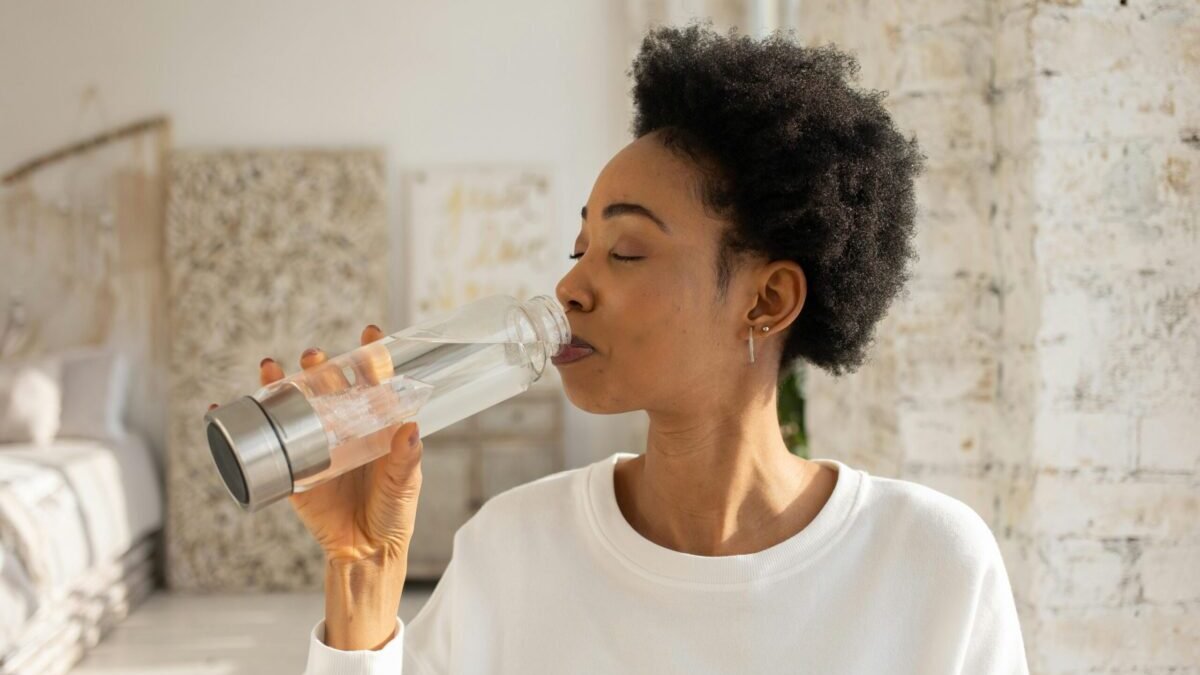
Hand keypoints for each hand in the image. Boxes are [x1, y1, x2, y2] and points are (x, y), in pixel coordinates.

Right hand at [207, 324, 423, 566]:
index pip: (373, 382)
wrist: (364, 551)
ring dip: (281, 382)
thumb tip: (410, 427)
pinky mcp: (292, 469)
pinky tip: (223, 406)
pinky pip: (265, 444)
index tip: (369, 333)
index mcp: (375, 425)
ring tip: (272, 368)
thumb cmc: (392, 512)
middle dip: (320, 365)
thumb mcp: (404, 484)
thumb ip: (406, 458)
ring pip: (295, 406)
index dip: (371, 356)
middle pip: (329, 386)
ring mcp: (314, 446)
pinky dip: (242, 423)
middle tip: (314, 357)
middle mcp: (344, 428)